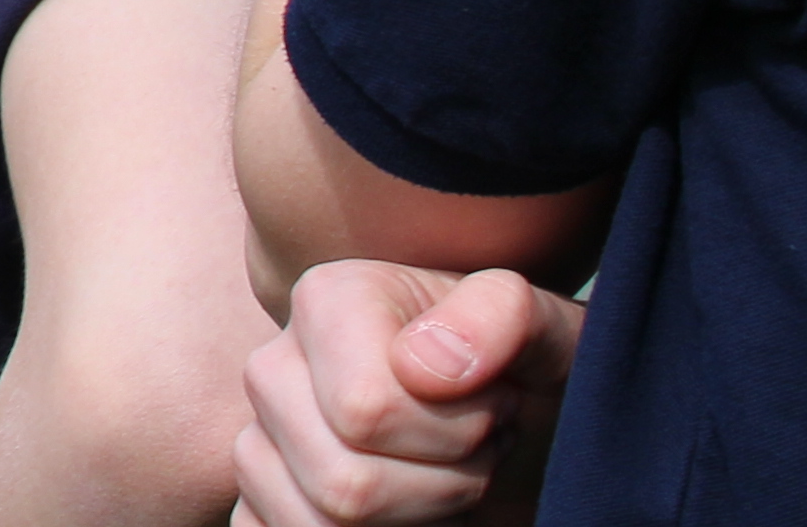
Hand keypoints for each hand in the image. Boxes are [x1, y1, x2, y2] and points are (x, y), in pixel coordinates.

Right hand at [231, 262, 580, 523]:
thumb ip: (502, 316)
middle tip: (474, 451)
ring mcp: (258, 438)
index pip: (367, 411)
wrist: (514, 419)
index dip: (458, 434)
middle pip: (347, 484)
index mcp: (327, 301)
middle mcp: (274, 366)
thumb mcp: (548, 331)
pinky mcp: (258, 497)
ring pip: (322, 526)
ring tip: (442, 480)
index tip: (494, 406)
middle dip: (443, 488)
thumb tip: (423, 367)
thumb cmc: (524, 374)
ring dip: (411, 522)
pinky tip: (401, 514)